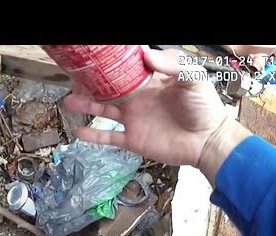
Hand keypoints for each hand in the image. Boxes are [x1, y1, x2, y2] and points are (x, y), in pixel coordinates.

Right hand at [64, 48, 228, 167]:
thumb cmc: (204, 107)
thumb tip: (144, 54)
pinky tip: (79, 132)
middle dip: (93, 83)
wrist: (207, 141)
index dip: (114, 62)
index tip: (98, 55)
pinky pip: (109, 137)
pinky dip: (94, 135)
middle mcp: (138, 99)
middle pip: (109, 89)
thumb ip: (171, 65)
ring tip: (68, 101)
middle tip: (75, 76)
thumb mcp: (193, 79)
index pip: (128, 68)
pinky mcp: (132, 139)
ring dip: (86, 106)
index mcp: (150, 82)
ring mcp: (133, 120)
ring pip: (104, 111)